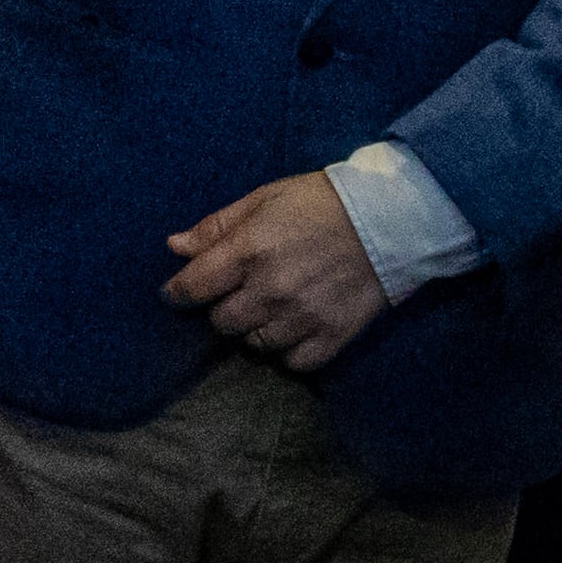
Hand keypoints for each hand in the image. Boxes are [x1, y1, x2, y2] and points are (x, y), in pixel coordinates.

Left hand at [163, 170, 387, 371]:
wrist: (387, 219)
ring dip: (253, 331)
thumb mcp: (261, 199)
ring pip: (256, 345)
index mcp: (248, 251)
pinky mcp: (334, 335)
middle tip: (234, 296)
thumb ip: (215, 227)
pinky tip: (291, 332)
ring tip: (265, 312)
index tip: (175, 295)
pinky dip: (287, 352)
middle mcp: (271, 290)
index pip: (194, 287)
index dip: (177, 293)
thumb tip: (174, 247)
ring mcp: (303, 316)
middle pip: (222, 322)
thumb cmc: (317, 203)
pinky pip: (295, 363)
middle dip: (221, 309)